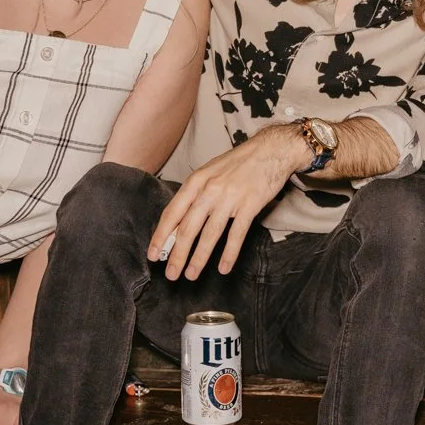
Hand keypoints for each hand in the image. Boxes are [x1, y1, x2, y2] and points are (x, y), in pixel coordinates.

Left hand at [147, 127, 306, 278]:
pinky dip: (229, 253)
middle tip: (171, 274)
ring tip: (191, 275)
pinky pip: (237, 234)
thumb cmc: (238, 163)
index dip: (161, 236)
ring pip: (210, 234)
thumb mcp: (210, 172)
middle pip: (188, 228)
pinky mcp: (250, 205)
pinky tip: (224, 267)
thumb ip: (195, 195)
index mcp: (196, 181)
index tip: (153, 255)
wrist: (271, 150)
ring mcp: (230, 198)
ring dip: (199, 258)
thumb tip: (178, 224)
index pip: (172, 213)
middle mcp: (210, 189)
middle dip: (177, 254)